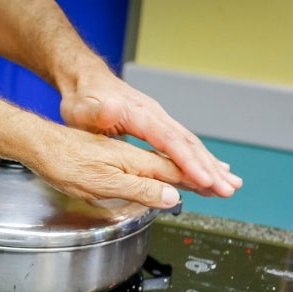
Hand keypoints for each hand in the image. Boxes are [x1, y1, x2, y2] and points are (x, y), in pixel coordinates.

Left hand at [59, 72, 241, 197]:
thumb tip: (112, 107)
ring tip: (229, 186)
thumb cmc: (82, 98)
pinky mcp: (155, 126)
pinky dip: (198, 160)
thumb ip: (96, 112)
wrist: (84, 80)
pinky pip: (181, 145)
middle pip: (187, 144)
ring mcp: (157, 121)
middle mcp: (155, 116)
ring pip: (189, 145)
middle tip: (227, 190)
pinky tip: (211, 171)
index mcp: (140, 116)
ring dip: (210, 166)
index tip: (204, 180)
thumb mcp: (82, 108)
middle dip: (208, 168)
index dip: (188, 162)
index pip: (170, 141)